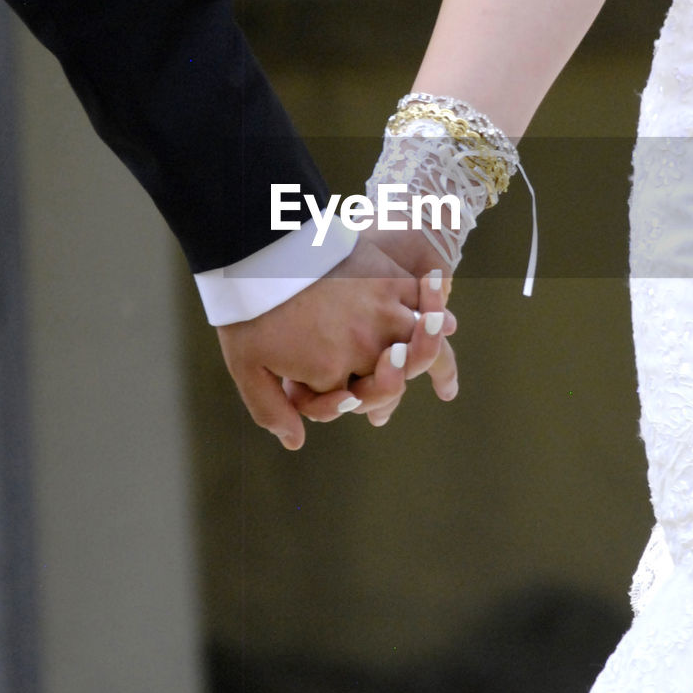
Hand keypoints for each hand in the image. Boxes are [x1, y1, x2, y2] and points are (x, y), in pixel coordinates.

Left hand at [215, 234, 453, 449]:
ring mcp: (381, 312)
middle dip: (387, 389)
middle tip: (389, 393)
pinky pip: (423, 299)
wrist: (260, 249)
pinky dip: (436, 309)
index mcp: (330, 372)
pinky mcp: (389, 279)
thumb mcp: (246, 367)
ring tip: (443, 363)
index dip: (342, 403)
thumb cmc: (250, 309)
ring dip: (430, 352)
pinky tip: (446, 317)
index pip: (350, 401)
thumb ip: (270, 409)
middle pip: (393, 379)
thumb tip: (296, 443)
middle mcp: (364, 347)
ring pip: (420, 344)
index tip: (346, 401)